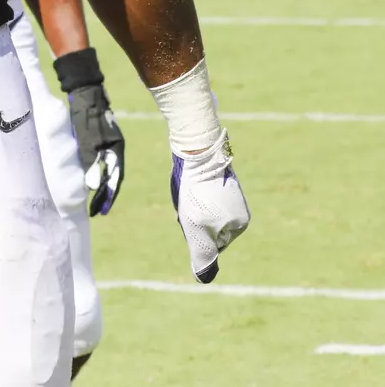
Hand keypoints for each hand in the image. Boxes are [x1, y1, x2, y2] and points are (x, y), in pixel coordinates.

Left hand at [67, 82, 124, 215]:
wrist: (84, 91)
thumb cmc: (86, 115)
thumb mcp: (88, 140)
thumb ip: (91, 162)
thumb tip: (94, 187)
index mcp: (117, 149)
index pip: (115, 179)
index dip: (108, 196)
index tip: (100, 211)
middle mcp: (115, 147)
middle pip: (112, 176)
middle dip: (105, 194)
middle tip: (96, 210)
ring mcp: (108, 142)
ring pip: (107, 168)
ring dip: (101, 184)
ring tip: (93, 199)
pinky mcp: (99, 137)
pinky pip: (100, 160)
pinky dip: (95, 171)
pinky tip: (88, 177)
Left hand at [171, 130, 250, 282]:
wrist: (197, 149)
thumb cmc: (197, 191)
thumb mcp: (196, 229)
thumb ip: (202, 255)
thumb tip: (204, 279)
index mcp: (240, 223)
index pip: (211, 242)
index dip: (195, 233)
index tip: (194, 217)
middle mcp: (239, 208)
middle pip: (207, 225)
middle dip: (193, 219)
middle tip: (188, 202)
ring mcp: (230, 191)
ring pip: (202, 209)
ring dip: (190, 204)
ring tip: (188, 190)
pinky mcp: (219, 176)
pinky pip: (202, 193)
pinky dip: (191, 190)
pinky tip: (188, 179)